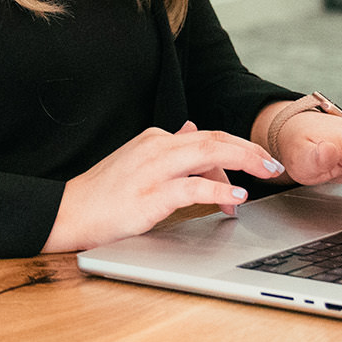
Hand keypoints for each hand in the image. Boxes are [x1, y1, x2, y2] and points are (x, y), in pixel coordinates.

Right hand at [41, 121, 284, 253]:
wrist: (67, 213)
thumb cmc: (103, 193)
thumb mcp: (137, 160)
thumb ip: (167, 146)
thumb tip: (190, 128)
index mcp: (155, 139)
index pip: (206, 139)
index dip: (235, 152)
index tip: (256, 165)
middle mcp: (157, 148)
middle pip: (214, 140)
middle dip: (249, 150)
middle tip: (273, 164)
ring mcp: (153, 171)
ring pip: (208, 155)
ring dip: (242, 162)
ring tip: (265, 173)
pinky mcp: (149, 197)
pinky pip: (191, 187)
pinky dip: (217, 190)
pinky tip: (235, 198)